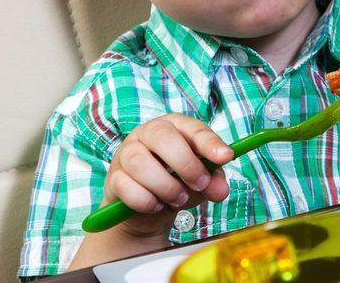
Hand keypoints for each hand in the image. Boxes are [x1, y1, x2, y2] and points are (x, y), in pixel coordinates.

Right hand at [104, 113, 233, 237]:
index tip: (225, 157)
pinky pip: (127, 187)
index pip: (192, 128)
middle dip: (186, 163)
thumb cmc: (178, 184)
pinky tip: (156, 205)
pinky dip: (146, 201)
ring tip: (178, 199)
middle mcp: (147, 133)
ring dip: (166, 186)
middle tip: (200, 184)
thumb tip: (220, 189)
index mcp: (173, 127)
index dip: (209, 142)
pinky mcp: (113, 178)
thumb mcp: (201, 183)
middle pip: (162, 135)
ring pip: (140, 162)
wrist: (148, 212)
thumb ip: (213, 182)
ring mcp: (126, 154)